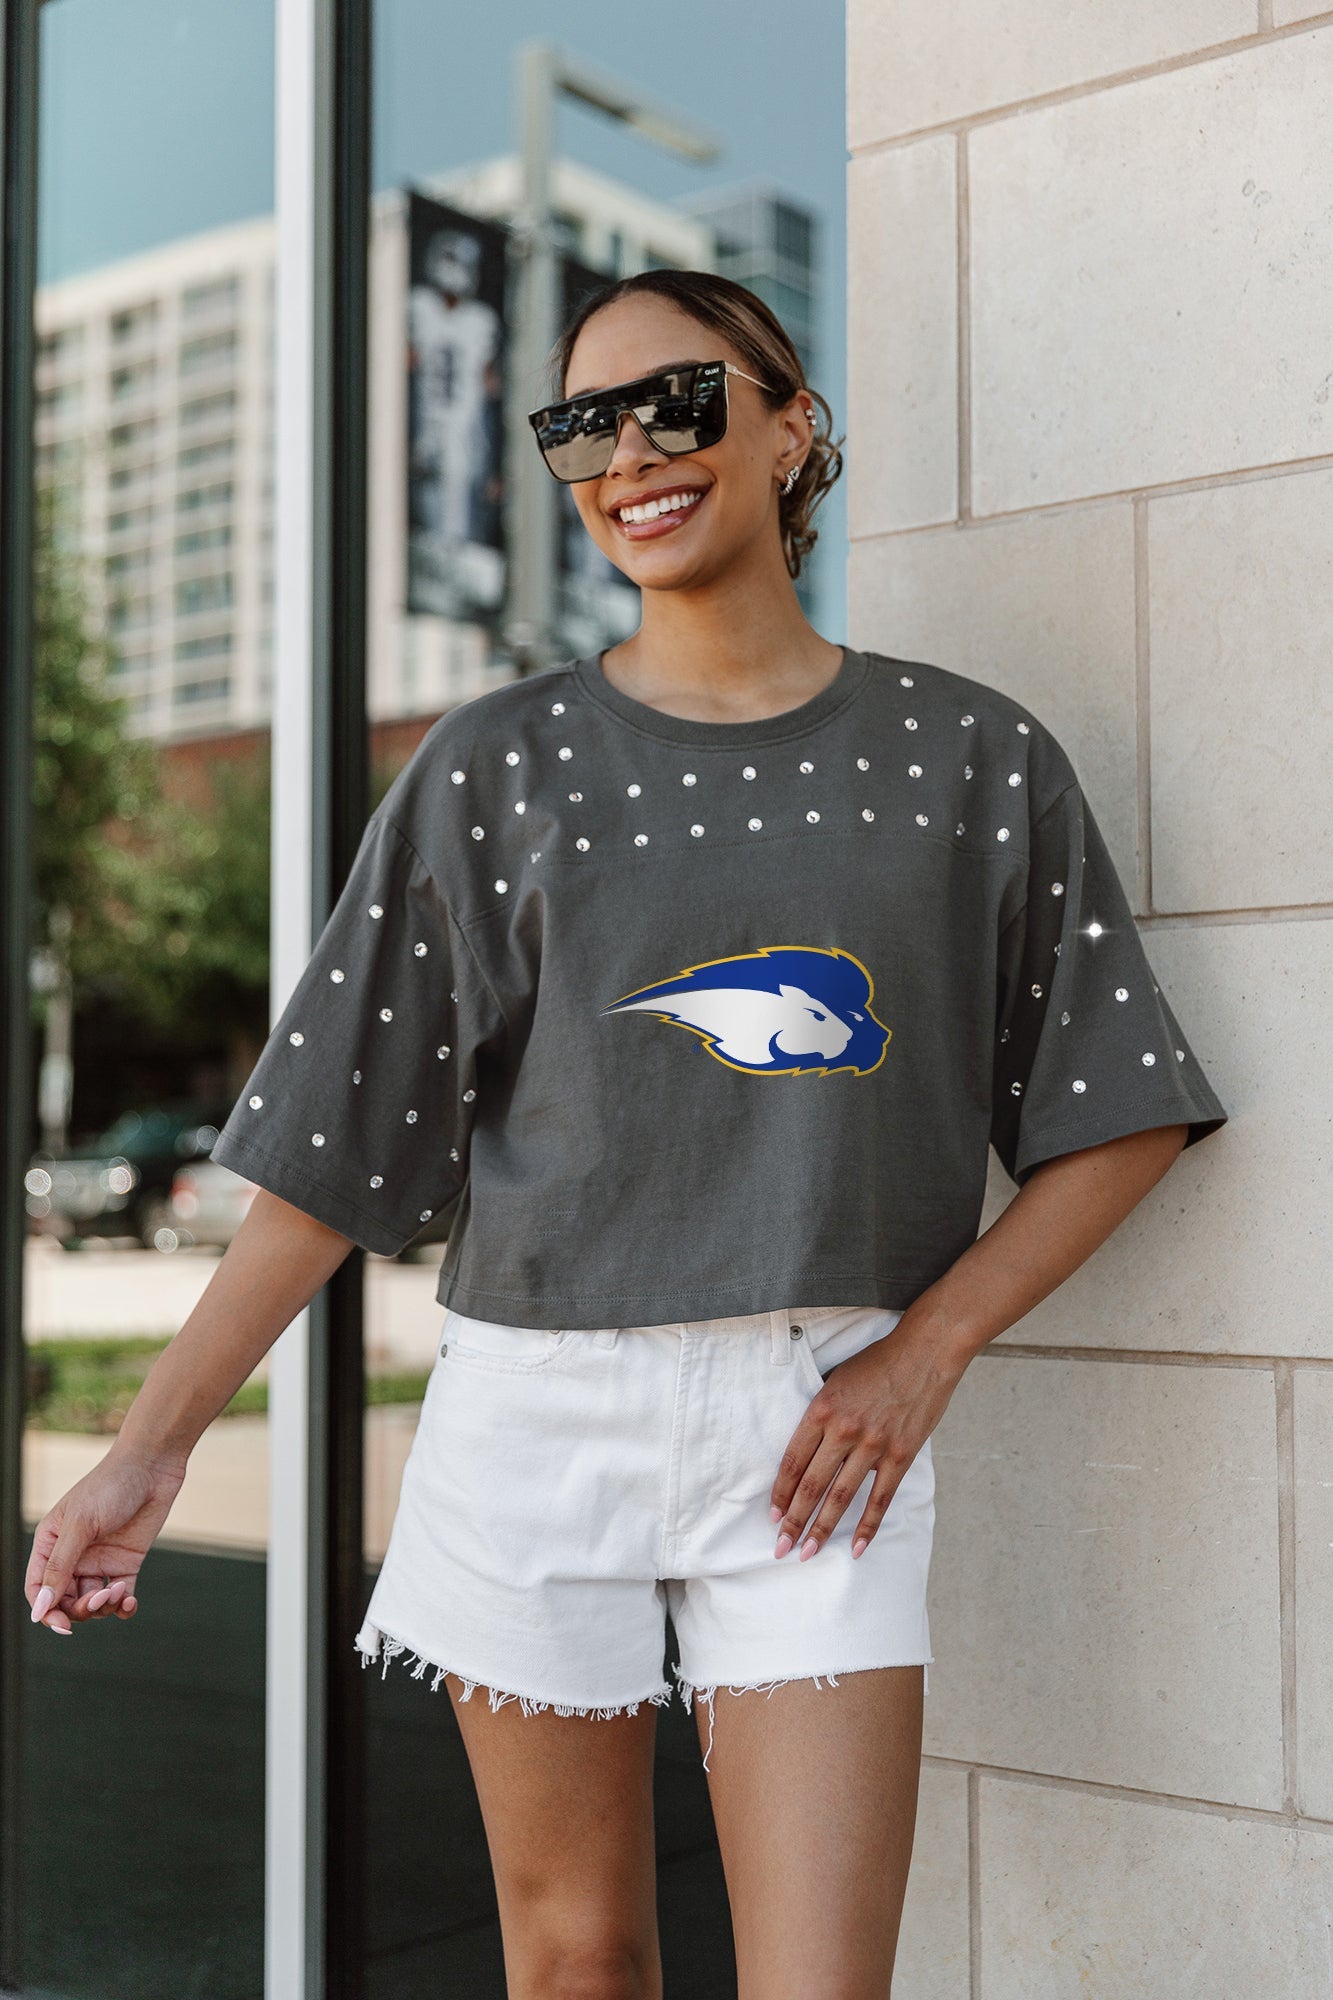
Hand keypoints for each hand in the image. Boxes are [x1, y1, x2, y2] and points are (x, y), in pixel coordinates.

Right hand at [24, 1446, 188, 1635]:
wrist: (153, 1465)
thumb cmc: (111, 1485)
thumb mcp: (81, 1525)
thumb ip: (60, 1566)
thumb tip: (41, 1608)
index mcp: (50, 1543)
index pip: (38, 1589)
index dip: (46, 1611)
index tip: (63, 1625)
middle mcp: (73, 1556)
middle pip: (65, 1601)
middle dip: (79, 1609)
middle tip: (100, 1598)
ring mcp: (99, 1561)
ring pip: (92, 1602)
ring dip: (103, 1606)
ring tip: (118, 1591)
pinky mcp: (125, 1564)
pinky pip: (119, 1598)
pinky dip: (123, 1607)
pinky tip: (129, 1602)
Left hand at [769, 1318, 969, 1562]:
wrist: (925, 1351)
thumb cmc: (878, 1362)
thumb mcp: (836, 1379)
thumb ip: (821, 1415)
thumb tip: (806, 1451)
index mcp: (821, 1409)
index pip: (792, 1461)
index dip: (780, 1493)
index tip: (773, 1516)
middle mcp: (843, 1430)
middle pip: (811, 1486)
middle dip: (793, 1522)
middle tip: (781, 1549)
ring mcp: (873, 1445)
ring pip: (840, 1497)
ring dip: (821, 1529)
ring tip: (807, 1553)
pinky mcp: (901, 1455)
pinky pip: (880, 1498)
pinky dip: (867, 1526)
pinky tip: (855, 1548)